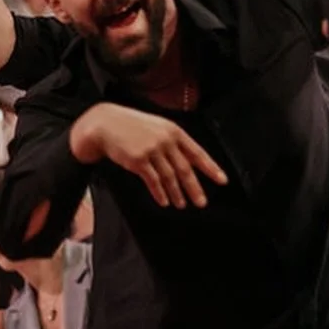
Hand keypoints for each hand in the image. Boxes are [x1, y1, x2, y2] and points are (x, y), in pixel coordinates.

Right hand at [70, 103, 226, 209]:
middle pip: (185, 169)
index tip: (222, 180)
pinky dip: (160, 193)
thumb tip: (188, 163)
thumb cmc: (133, 126)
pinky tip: (164, 201)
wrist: (106, 124)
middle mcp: (166, 140)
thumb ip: (173, 143)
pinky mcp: (138, 160)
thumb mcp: (158, 127)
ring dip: (177, 193)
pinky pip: (153, 181)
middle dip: (195, 188)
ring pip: (170, 177)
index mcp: (175, 132)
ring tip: (181, 204)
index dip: (211, 168)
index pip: (198, 153)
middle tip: (201, 202)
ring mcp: (152, 150)